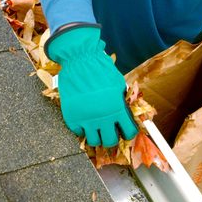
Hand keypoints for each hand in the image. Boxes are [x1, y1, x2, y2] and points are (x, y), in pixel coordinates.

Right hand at [46, 25, 138, 146]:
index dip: (128, 134)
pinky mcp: (72, 117)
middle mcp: (103, 117)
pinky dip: (82, 129)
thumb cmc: (101, 69)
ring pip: (94, 141)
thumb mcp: (118, 85)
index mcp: (117, 108)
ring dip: (97, 137)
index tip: (124, 132)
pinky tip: (84, 121)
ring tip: (96, 130)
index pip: (128, 132)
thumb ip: (121, 101)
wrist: (79, 60)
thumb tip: (123, 114)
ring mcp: (86, 118)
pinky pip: (78, 133)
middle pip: (110, 141)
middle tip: (109, 134)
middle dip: (111, 139)